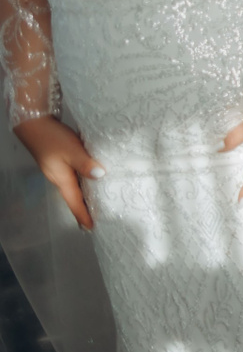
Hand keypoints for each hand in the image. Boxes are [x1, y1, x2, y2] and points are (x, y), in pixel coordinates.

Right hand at [13, 116, 102, 230]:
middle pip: (73, 196)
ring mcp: (57, 169)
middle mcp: (58, 177)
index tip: (91, 227)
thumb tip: (100, 175)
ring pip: (73, 186)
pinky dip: (82, 181)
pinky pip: (72, 176)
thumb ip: (84, 163)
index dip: (83, 214)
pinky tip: (90, 179)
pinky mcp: (58, 161)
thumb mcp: (71, 150)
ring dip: (84, 195)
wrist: (34, 123)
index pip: (74, 202)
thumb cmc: (52, 138)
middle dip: (84, 207)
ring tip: (97, 202)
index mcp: (61, 179)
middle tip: (98, 217)